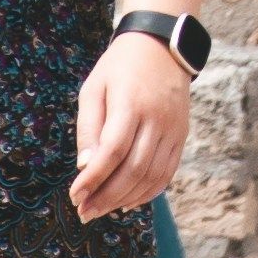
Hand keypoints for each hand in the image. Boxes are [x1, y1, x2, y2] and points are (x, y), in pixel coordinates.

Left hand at [70, 28, 195, 222]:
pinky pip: (167, 172)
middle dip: (106, 197)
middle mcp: (157, 118)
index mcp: (131, 103)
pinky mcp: (182, 134)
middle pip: (134, 169)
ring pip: (152, 175)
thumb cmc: (120, 66)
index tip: (75, 196)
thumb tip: (85, 167)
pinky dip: (148, 192)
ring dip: (125, 199)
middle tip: (84, 213)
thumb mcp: (94, 88)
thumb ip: (88, 127)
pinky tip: (128, 202)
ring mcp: (173, 128)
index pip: (113, 151)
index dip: (93, 179)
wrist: (162, 44)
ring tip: (102, 210)